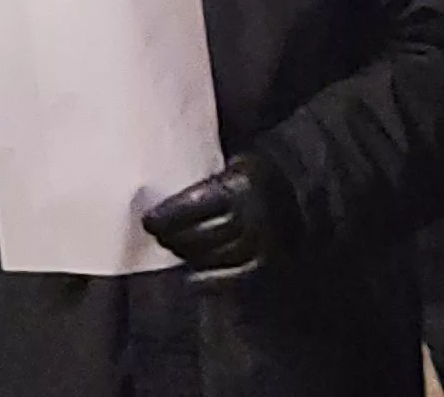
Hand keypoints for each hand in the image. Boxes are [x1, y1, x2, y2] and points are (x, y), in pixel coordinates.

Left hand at [140, 157, 279, 281]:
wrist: (295, 198)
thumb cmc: (252, 179)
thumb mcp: (232, 163)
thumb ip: (202, 173)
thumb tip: (157, 182)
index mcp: (243, 185)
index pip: (197, 203)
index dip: (169, 215)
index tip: (149, 220)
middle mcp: (254, 216)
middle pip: (201, 234)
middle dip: (174, 237)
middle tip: (158, 234)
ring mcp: (262, 245)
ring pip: (211, 256)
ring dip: (187, 254)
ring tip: (174, 246)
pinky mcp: (265, 267)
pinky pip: (228, 279)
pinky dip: (206, 278)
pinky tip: (193, 274)